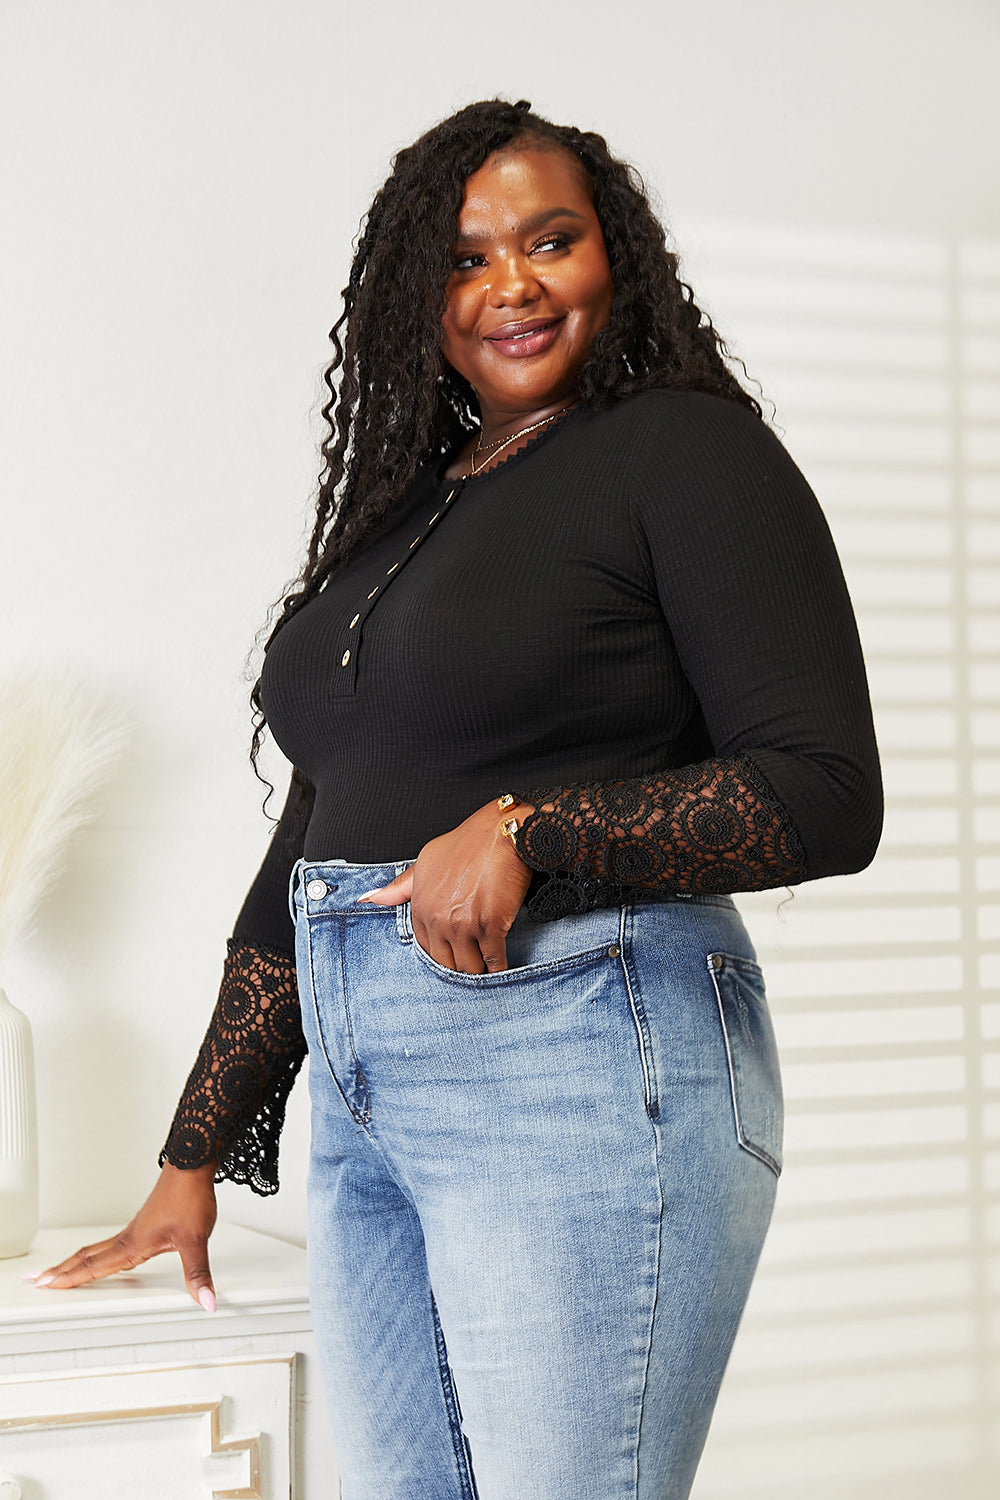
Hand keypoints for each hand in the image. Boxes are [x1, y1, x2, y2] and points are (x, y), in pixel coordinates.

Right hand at [24, 1161, 219, 1311]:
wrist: (192, 1163)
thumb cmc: (190, 1195)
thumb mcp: (195, 1239)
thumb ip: (197, 1273)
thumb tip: (205, 1300)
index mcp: (134, 1244)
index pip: (95, 1266)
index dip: (70, 1278)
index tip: (45, 1285)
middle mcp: (129, 1236)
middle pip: (87, 1257)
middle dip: (61, 1270)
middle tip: (36, 1279)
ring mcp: (135, 1228)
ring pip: (97, 1248)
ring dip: (76, 1261)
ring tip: (61, 1270)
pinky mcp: (145, 1221)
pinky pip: (112, 1242)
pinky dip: (97, 1252)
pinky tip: (105, 1255)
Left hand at [359, 798, 534, 973]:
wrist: (502, 832)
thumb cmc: (468, 843)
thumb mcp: (426, 861)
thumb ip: (400, 887)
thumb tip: (367, 899)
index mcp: (421, 906)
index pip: (426, 950)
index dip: (443, 955)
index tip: (454, 955)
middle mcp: (438, 919)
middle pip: (447, 965)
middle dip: (460, 967)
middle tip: (474, 964)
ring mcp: (464, 924)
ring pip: (469, 968)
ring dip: (480, 971)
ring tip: (488, 968)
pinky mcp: (491, 926)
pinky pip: (494, 961)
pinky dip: (500, 968)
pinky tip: (503, 966)